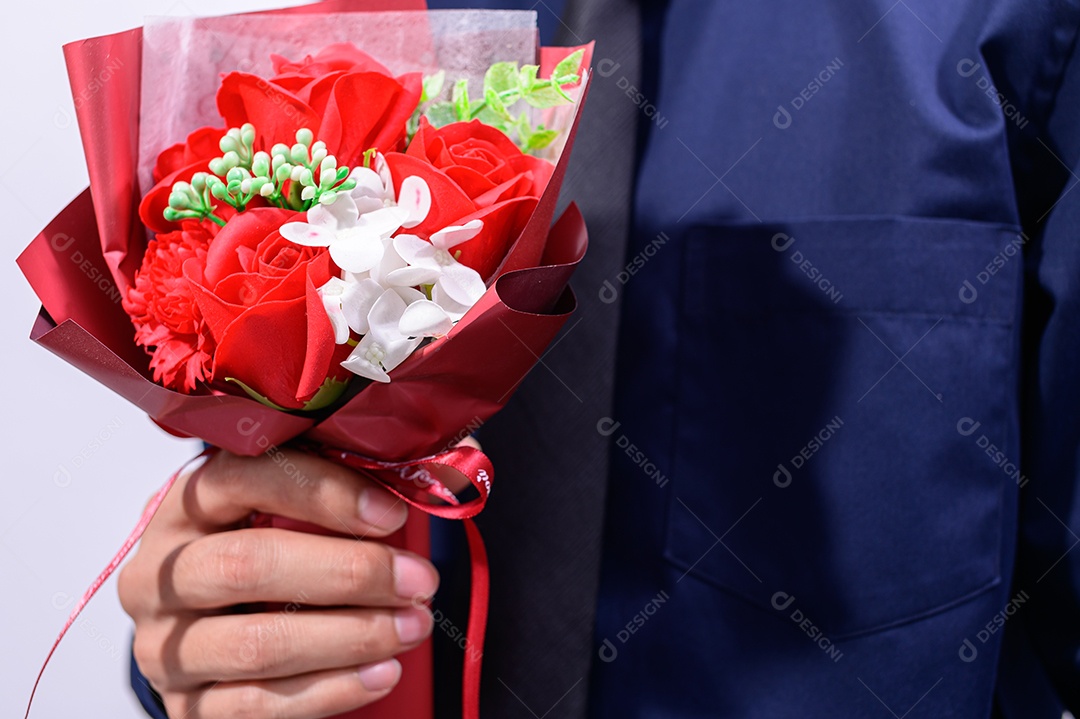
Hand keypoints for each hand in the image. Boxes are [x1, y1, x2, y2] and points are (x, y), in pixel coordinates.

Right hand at [118, 449, 438, 718]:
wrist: (214, 625)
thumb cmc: (265, 551)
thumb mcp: (289, 509)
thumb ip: (340, 488)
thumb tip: (427, 484)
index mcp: (186, 506)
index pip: (243, 479)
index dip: (322, 494)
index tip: (391, 513)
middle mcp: (161, 574)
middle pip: (247, 566)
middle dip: (348, 572)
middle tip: (417, 579)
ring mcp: (166, 646)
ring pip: (256, 644)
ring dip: (350, 637)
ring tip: (412, 625)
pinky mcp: (187, 705)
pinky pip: (259, 705)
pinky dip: (331, 690)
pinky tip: (382, 672)